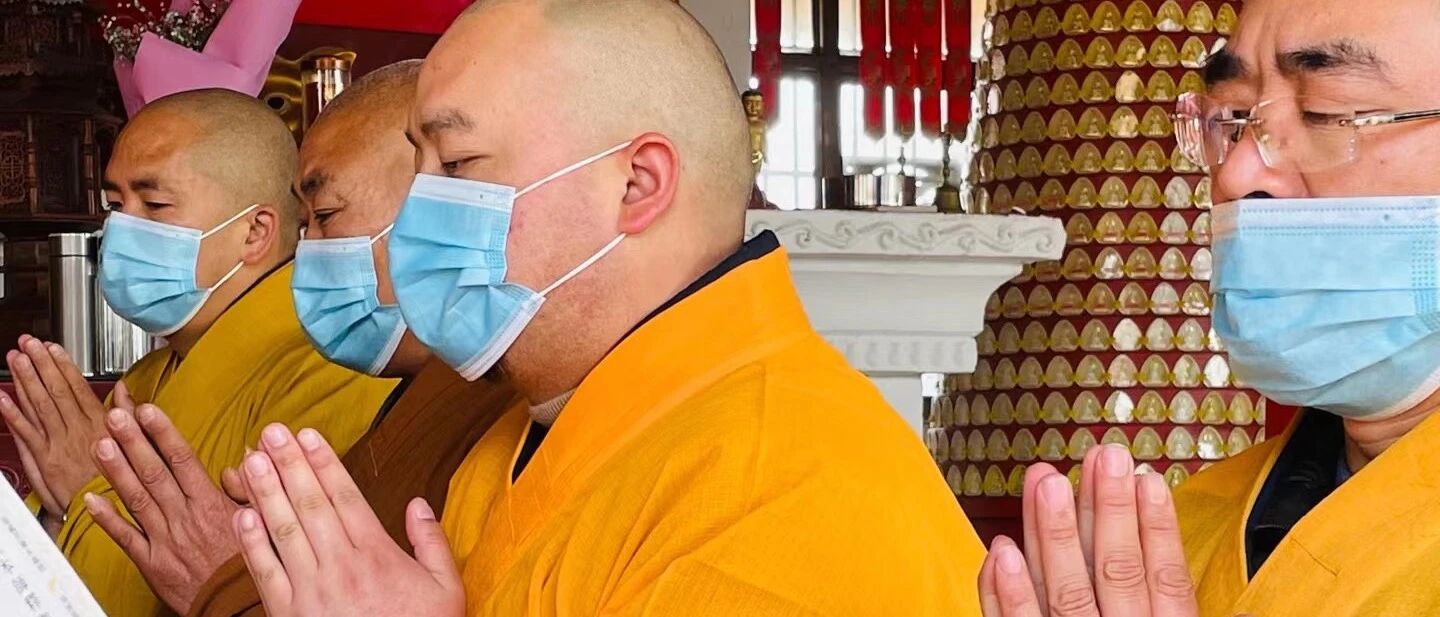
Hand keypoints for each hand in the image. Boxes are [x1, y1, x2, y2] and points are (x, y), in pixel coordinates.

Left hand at [0, 336, 110, 514]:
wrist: (105, 512)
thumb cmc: (118, 481)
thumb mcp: (134, 443)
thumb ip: (127, 413)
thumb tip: (125, 390)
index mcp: (99, 425)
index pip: (77, 387)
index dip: (62, 366)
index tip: (52, 349)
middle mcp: (76, 431)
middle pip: (55, 391)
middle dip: (40, 365)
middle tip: (28, 344)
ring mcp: (57, 445)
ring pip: (39, 407)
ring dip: (26, 381)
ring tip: (16, 359)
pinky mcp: (43, 461)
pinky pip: (25, 434)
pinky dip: (12, 415)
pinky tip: (3, 398)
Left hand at [82, 404, 239, 613]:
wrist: (238, 604)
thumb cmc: (249, 561)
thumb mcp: (263, 516)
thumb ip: (249, 484)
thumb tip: (247, 455)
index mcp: (211, 504)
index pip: (183, 460)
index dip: (163, 434)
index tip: (148, 411)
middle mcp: (184, 518)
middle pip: (155, 473)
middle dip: (133, 442)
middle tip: (115, 417)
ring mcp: (165, 540)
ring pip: (137, 500)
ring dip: (116, 471)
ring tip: (100, 444)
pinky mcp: (152, 563)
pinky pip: (126, 538)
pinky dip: (107, 519)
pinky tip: (90, 501)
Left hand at [234, 424, 463, 616]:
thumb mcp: (446, 589)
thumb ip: (432, 542)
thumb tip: (417, 504)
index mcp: (377, 554)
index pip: (345, 496)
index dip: (324, 462)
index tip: (308, 435)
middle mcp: (341, 565)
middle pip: (310, 503)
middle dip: (288, 464)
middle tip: (271, 431)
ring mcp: (311, 591)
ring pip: (283, 530)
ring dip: (265, 492)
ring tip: (250, 459)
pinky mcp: (288, 614)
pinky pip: (265, 572)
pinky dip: (251, 543)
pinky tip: (241, 515)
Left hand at [978, 445, 1197, 616]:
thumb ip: (1167, 596)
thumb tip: (1161, 524)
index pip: (1168, 580)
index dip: (1160, 527)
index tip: (1150, 480)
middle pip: (1116, 572)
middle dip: (1109, 509)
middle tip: (1102, 458)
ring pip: (1066, 591)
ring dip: (1055, 533)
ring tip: (1047, 482)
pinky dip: (1006, 591)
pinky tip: (1002, 548)